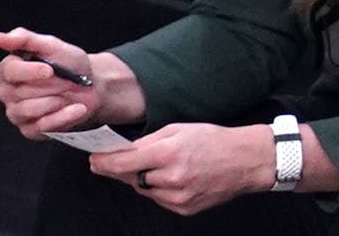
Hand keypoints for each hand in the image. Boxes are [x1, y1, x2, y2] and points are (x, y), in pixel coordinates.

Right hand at [0, 27, 102, 139]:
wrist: (92, 86)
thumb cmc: (70, 64)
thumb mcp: (52, 46)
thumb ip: (26, 39)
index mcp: (9, 70)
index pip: (9, 71)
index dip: (30, 71)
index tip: (50, 70)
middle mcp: (7, 92)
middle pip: (20, 93)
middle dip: (50, 86)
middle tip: (68, 80)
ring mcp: (17, 113)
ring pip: (29, 110)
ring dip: (56, 101)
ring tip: (69, 93)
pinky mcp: (30, 130)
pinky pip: (42, 126)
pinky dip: (63, 117)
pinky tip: (77, 108)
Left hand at [89, 122, 272, 215]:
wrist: (244, 161)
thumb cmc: (214, 140)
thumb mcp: (180, 129)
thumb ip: (150, 140)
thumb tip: (125, 150)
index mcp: (169, 152)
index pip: (125, 162)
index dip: (105, 162)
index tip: (94, 160)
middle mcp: (172, 178)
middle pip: (131, 178)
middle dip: (120, 170)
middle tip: (110, 162)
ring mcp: (178, 197)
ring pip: (144, 190)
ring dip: (141, 179)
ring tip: (153, 165)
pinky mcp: (184, 209)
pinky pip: (159, 199)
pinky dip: (157, 189)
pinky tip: (168, 177)